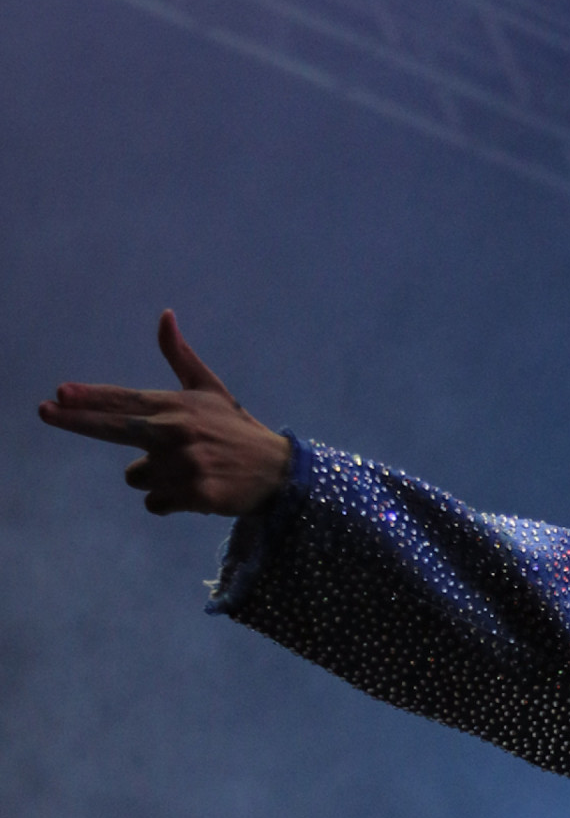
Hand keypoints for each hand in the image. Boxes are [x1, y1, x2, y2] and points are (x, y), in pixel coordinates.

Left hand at [38, 310, 292, 516]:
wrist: (276, 471)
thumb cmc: (236, 429)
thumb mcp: (210, 389)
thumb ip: (180, 356)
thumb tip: (164, 315)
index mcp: (176, 406)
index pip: (124, 400)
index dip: (90, 397)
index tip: (59, 394)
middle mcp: (176, 431)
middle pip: (115, 427)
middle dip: (76, 420)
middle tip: (44, 411)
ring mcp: (184, 464)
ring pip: (136, 476)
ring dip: (155, 477)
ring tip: (188, 470)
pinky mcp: (194, 494)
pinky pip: (155, 502)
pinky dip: (170, 501)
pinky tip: (195, 491)